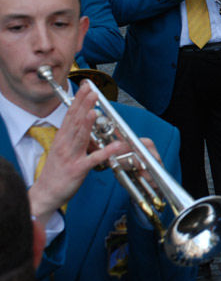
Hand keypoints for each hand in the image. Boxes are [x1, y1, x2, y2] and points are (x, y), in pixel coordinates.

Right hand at [27, 83, 124, 224]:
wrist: (45, 193)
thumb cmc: (57, 171)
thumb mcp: (63, 148)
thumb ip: (74, 134)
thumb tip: (85, 120)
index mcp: (62, 138)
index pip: (71, 115)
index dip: (79, 100)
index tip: (86, 87)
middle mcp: (65, 144)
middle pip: (75, 121)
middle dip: (84, 105)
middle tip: (92, 91)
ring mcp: (70, 157)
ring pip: (80, 137)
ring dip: (88, 123)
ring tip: (95, 110)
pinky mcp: (77, 170)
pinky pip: (92, 160)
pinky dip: (104, 153)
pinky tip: (115, 146)